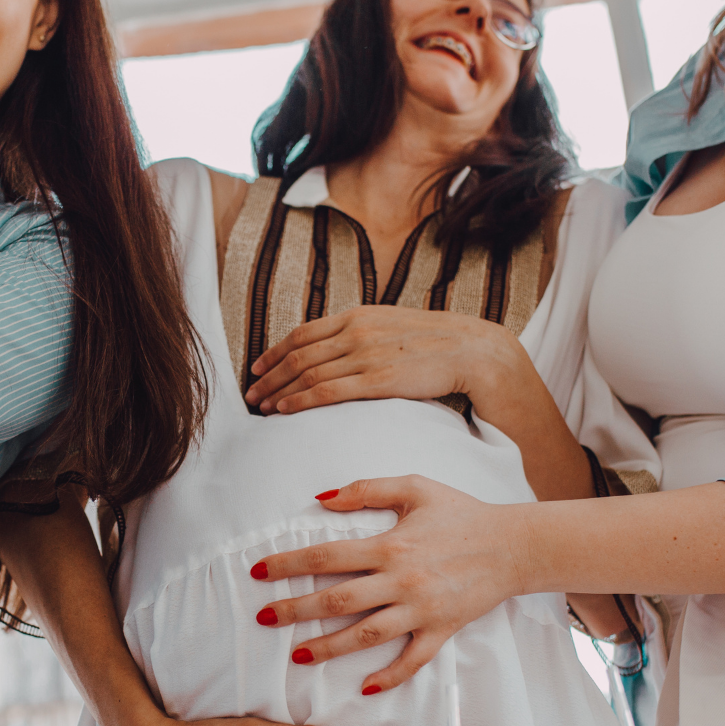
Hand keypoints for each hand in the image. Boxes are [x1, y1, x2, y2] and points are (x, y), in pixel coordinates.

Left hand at [244, 306, 525, 415]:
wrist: (474, 351)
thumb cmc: (437, 345)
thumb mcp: (393, 329)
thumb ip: (365, 335)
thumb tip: (342, 349)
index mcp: (359, 315)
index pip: (304, 333)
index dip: (275, 351)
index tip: (258, 368)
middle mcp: (356, 331)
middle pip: (298, 354)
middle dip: (270, 375)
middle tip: (250, 394)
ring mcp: (366, 354)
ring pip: (307, 373)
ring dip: (279, 391)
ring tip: (261, 407)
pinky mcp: (377, 379)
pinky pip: (327, 390)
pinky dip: (299, 400)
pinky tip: (284, 410)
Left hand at [254, 476, 525, 691]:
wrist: (514, 544)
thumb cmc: (462, 513)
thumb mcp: (415, 487)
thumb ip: (366, 489)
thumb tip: (321, 498)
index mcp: (390, 544)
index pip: (326, 556)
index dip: (288, 564)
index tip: (259, 572)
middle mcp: (402, 580)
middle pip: (337, 600)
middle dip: (295, 610)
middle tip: (263, 619)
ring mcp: (422, 609)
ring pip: (366, 635)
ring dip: (329, 647)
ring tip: (298, 654)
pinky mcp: (442, 629)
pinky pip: (412, 660)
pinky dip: (389, 676)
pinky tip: (364, 688)